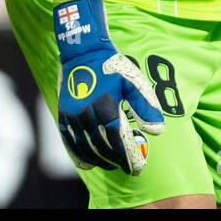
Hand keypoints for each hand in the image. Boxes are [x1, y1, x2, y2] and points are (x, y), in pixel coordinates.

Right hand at [54, 0, 164, 173]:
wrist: (83, 52)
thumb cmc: (113, 66)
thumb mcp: (134, 81)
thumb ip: (146, 106)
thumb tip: (157, 131)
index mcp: (106, 108)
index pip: (119, 142)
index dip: (129, 158)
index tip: (138, 169)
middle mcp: (87, 115)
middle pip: (103, 148)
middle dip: (117, 161)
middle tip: (128, 168)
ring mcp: (72, 117)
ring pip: (86, 148)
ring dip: (100, 160)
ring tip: (112, 165)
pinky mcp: (63, 116)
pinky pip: (70, 142)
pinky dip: (79, 155)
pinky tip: (88, 163)